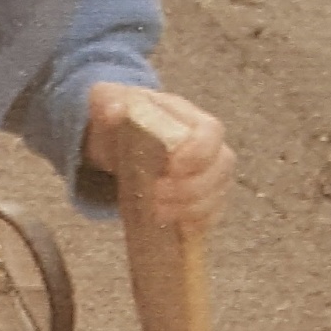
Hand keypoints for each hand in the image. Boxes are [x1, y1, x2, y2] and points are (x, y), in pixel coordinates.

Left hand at [84, 84, 233, 231]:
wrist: (118, 138)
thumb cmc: (121, 117)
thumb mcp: (108, 102)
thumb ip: (108, 102)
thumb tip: (114, 111)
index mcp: (189, 118)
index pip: (211, 132)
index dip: (198, 152)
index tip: (171, 167)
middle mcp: (207, 146)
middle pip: (221, 168)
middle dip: (190, 188)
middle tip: (155, 196)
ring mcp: (209, 174)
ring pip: (217, 196)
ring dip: (188, 209)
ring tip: (155, 213)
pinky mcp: (201, 200)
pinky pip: (210, 217)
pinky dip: (194, 225)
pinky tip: (172, 227)